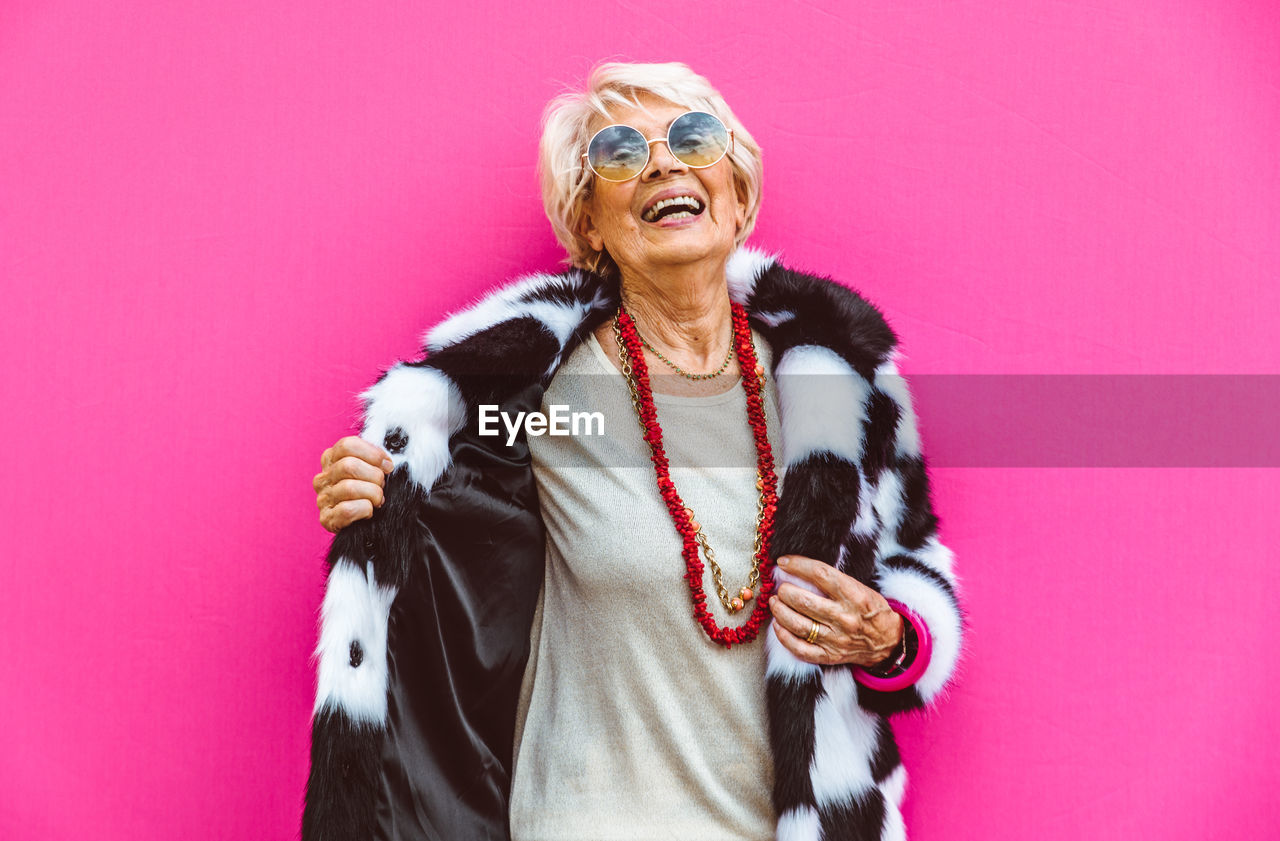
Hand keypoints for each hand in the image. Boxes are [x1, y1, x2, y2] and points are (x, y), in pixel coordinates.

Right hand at [313, 436, 393, 532]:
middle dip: (374, 476)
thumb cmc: (369, 493)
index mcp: (331, 460)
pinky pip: (348, 510)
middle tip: (381, 486)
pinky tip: (369, 512)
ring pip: (349, 487)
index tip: (387, 465)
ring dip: (372, 494)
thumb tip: (387, 461)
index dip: (373, 454)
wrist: (365, 526)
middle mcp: (323, 478)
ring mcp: (322, 498)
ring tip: (377, 500)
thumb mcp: (370, 470)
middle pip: (349, 465)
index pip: (347, 445)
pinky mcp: (326, 519)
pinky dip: (365, 510)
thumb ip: (374, 459)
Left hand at [768, 554, 903, 666]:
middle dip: (785, 591)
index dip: (798, 565)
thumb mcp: (860, 588)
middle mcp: (845, 618)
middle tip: (780, 587)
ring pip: (798, 625)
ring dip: (779, 611)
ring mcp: (836, 639)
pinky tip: (778, 625)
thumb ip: (833, 580)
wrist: (888, 642)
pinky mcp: (830, 656)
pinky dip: (784, 637)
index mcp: (854, 596)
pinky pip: (800, 649)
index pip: (820, 574)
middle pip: (804, 601)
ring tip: (775, 602)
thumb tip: (798, 568)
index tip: (783, 562)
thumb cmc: (870, 609)